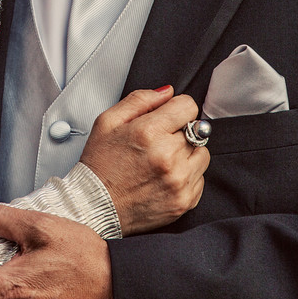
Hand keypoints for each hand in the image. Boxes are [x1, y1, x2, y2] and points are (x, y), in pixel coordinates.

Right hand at [79, 86, 209, 234]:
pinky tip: (163, 178)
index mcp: (149, 132)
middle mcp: (168, 156)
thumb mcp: (108, 121)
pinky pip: (200, 178)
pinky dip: (186, 176)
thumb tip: (168, 92)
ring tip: (162, 161)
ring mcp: (178, 181)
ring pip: (202, 154)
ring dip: (186, 154)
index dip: (176, 109)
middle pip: (196, 130)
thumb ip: (140, 100)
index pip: (188, 106)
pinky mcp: (184, 201)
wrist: (96, 206)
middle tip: (156, 144)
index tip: (167, 118)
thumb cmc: (100, 164)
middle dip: (178, 133)